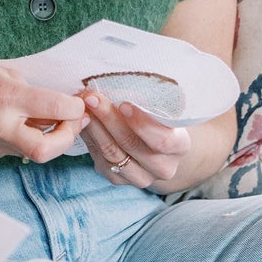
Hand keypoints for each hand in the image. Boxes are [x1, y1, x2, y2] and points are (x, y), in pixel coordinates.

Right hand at [0, 58, 87, 162]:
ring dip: (48, 138)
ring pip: (32, 152)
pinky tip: (17, 124)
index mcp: (4, 96)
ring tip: (47, 120)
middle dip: (68, 137)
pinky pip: (15, 150)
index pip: (55, 109)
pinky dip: (24, 139)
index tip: (78, 103)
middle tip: (73, 122)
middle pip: (47, 150)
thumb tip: (57, 106)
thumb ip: (30, 91)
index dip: (75, 108)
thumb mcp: (2, 71)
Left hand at [79, 92, 193, 188]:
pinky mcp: (119, 180)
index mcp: (180, 147)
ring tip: (82, 106)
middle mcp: (163, 167)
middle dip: (108, 118)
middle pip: (131, 144)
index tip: (124, 103)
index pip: (163, 140)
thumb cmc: (160, 120)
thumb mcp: (164, 111)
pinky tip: (82, 121)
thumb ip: (149, 103)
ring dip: (94, 126)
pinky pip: (99, 159)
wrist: (159, 151)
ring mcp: (140, 177)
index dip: (142, 124)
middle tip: (91, 96)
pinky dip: (89, 138)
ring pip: (111, 152)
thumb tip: (117, 81)